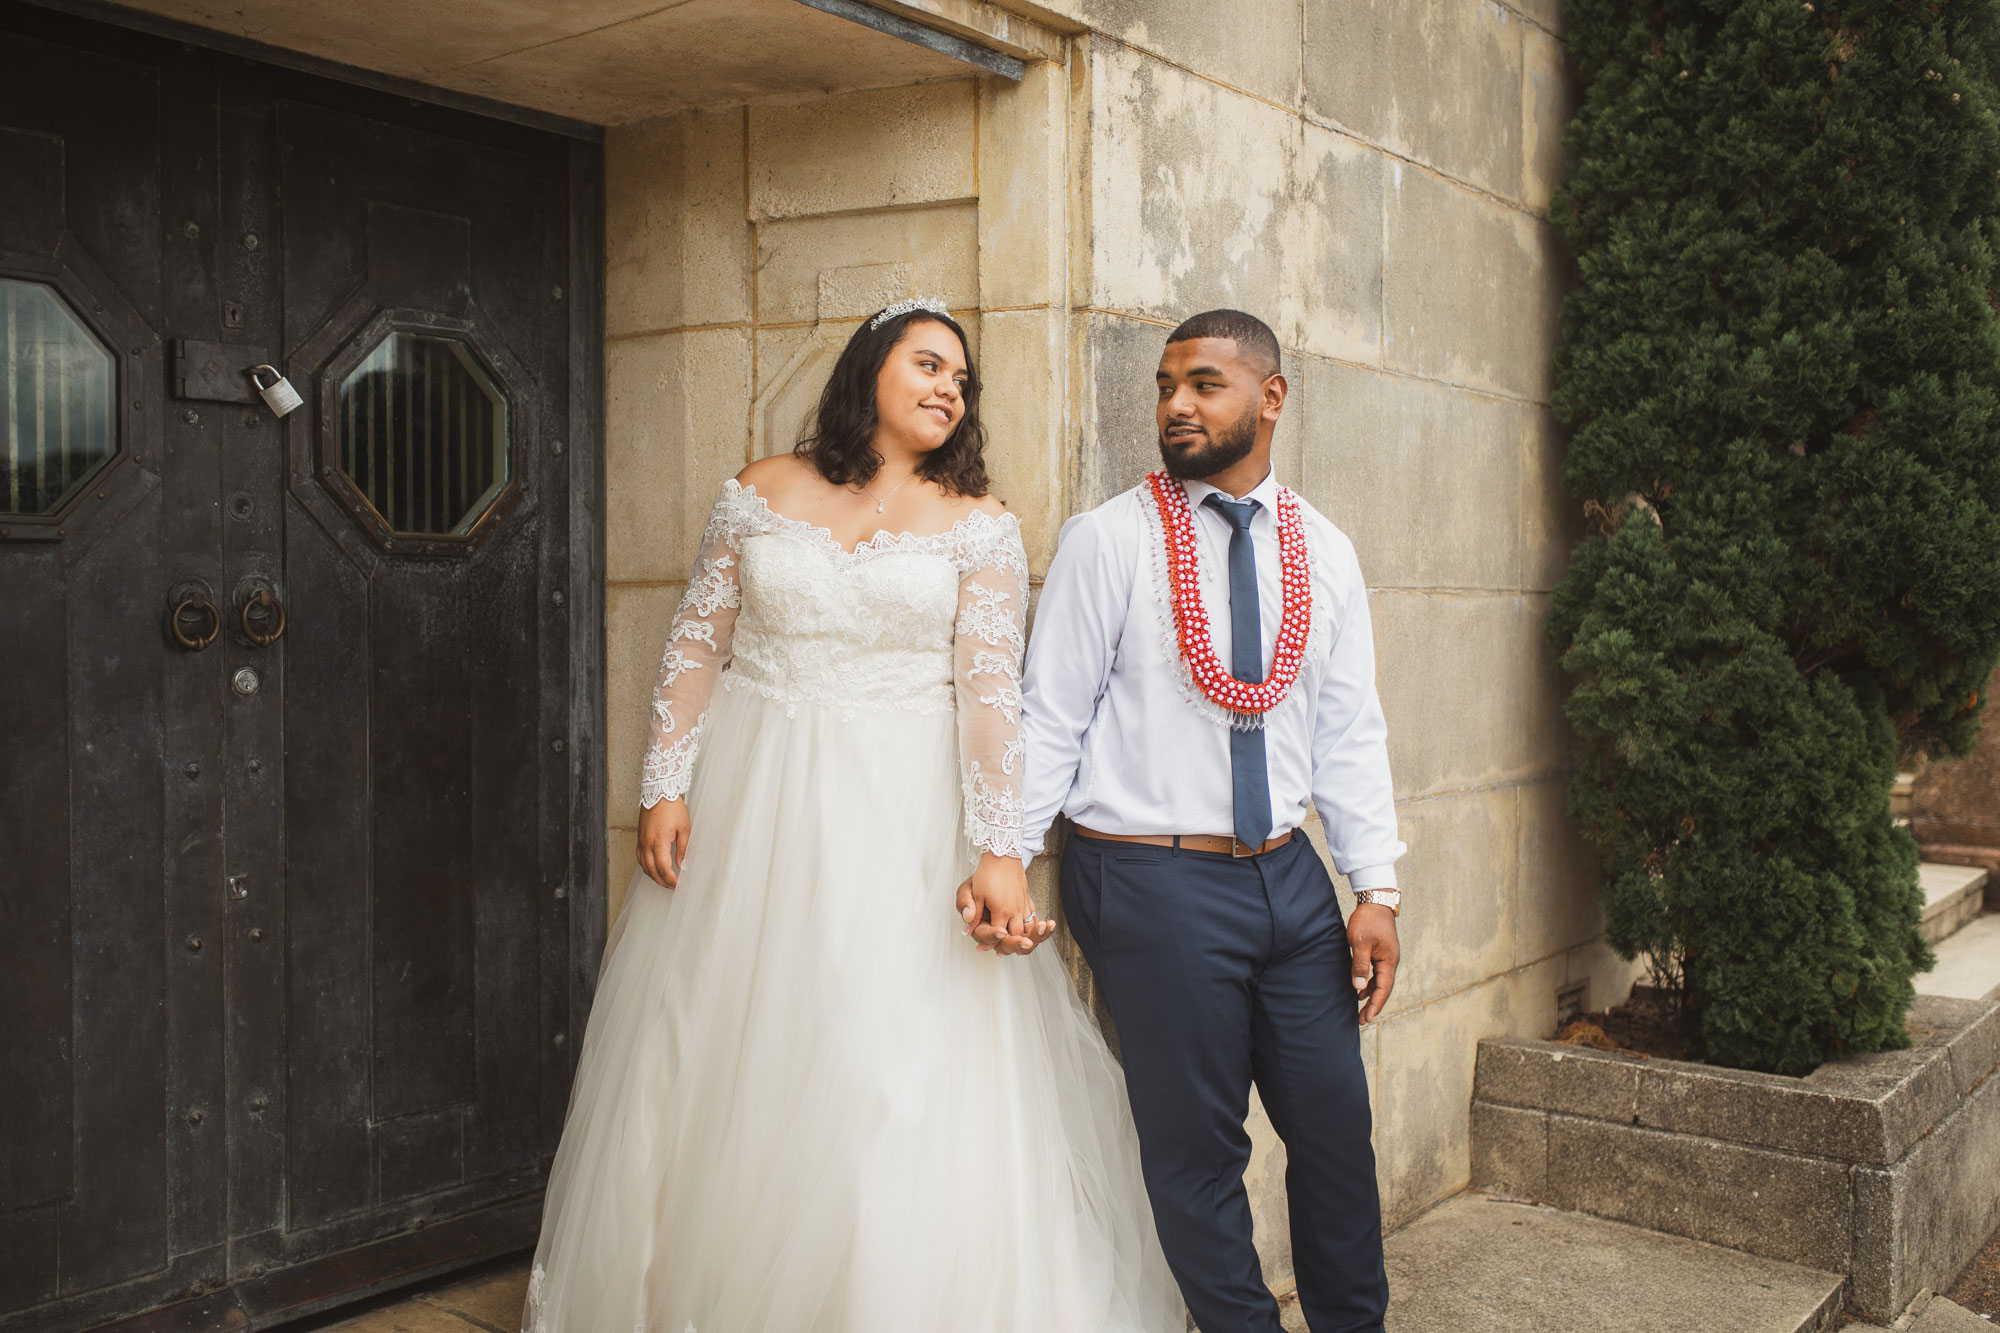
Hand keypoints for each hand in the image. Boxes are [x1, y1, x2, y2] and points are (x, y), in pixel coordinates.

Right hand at [637, 798, 690, 887]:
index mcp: (658, 843)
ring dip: (654, 876)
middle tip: (673, 887)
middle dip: (663, 882)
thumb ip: (683, 849)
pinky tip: (653, 868)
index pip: (663, 869)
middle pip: (652, 871)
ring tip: (665, 880)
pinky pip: (640, 858)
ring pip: (644, 866)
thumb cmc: (672, 808)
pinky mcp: (639, 838)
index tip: (678, 885)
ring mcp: (641, 841)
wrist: (659, 792)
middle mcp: (646, 844)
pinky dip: (646, 867)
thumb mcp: (684, 829)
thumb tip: (681, 865)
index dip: (671, 880)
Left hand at [957, 855, 1054, 955]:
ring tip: (1021, 946)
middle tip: (1002, 953)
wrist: (1003, 854)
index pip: (1000, 936)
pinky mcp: (1027, 897)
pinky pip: (1033, 917)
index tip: (984, 949)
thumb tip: (967, 930)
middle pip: (1018, 936)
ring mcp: (1024, 904)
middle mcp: (1016, 910)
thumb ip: (973, 913)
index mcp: (1002, 911)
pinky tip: (1028, 930)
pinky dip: (1032, 927)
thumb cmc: (988, 872)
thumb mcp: (976, 893)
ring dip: (1026, 939)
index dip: (992, 944)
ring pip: (1029, 928)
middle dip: (1012, 946)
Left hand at [1349, 903, 1398, 1023]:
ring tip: (1359, 1008)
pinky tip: (1359, 989)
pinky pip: (1377, 973)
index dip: (1375, 1005)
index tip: (1367, 1018)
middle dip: (1373, 1005)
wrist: (1375, 901)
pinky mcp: (1381, 953)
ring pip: (1380, 982)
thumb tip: (1358, 988)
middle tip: (1362, 1020)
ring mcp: (1387, 957)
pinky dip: (1369, 983)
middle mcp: (1391, 962)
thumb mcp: (1360, 943)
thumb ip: (1360, 965)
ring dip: (1371, 995)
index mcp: (1389, 961)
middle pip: (1383, 989)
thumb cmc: (1367, 920)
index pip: (1384, 989)